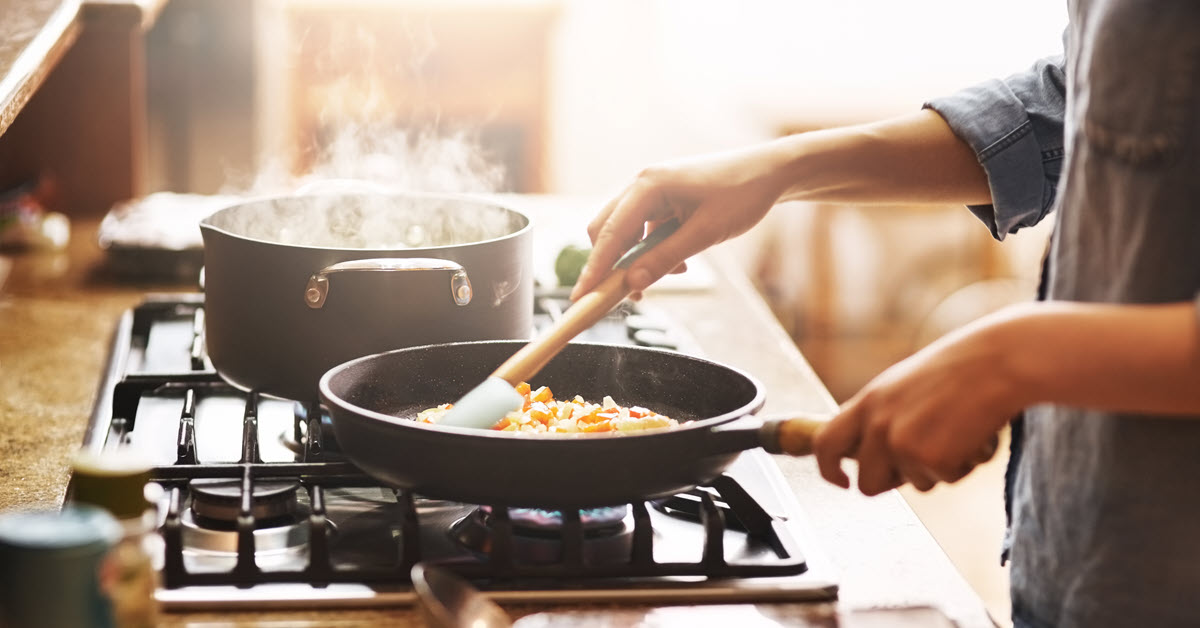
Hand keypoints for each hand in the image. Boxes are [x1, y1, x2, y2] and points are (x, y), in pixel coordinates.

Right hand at [570, 143, 793, 299]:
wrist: (771, 172)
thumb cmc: (743, 195)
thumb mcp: (705, 233)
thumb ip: (665, 258)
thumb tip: (632, 283)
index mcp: (648, 185)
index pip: (609, 234)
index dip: (594, 269)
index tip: (581, 298)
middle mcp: (642, 183)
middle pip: (607, 231)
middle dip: (614, 265)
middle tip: (629, 296)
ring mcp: (651, 190)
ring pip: (625, 232)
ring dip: (638, 259)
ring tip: (672, 274)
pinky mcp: (662, 198)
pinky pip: (643, 229)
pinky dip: (652, 249)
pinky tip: (680, 261)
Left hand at [813, 307, 1029, 494]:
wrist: (997, 362)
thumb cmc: (958, 370)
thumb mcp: (902, 386)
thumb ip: (881, 416)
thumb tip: (868, 453)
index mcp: (867, 402)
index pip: (825, 444)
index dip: (828, 469)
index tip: (841, 481)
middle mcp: (877, 425)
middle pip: (867, 483)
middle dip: (893, 483)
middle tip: (924, 460)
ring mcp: (902, 444)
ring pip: (914, 485)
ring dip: (938, 468)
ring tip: (957, 431)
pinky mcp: (931, 459)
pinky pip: (946, 481)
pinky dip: (963, 466)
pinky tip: (973, 435)